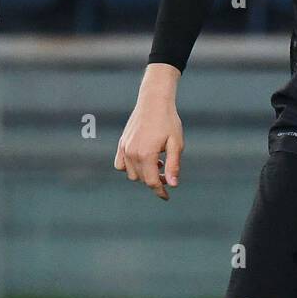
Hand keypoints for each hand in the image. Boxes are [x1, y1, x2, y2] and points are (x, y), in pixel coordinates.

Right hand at [114, 64, 182, 200]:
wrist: (154, 101)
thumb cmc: (168, 121)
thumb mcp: (176, 143)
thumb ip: (173, 165)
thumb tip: (173, 185)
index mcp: (147, 154)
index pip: (152, 182)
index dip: (160, 191)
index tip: (167, 196)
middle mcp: (132, 153)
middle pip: (143, 179)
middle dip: (155, 181)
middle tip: (168, 173)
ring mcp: (125, 148)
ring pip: (132, 174)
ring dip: (144, 174)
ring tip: (158, 162)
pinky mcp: (122, 143)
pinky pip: (121, 165)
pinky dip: (130, 168)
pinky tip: (143, 161)